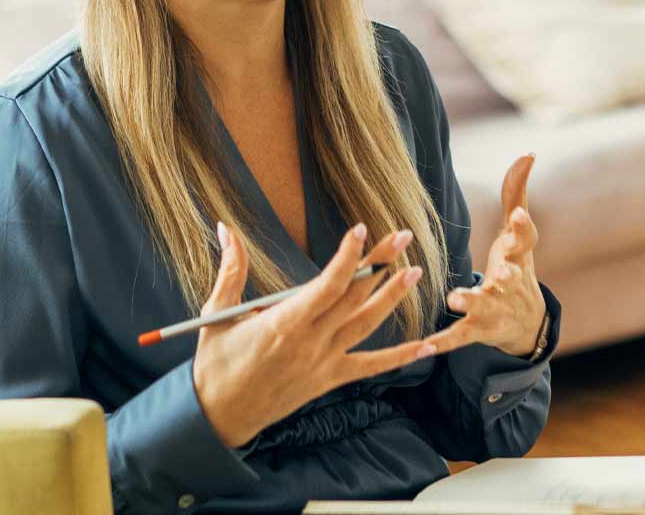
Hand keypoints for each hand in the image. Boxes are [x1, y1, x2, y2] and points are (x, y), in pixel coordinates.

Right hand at [191, 221, 433, 448]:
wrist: (220, 417)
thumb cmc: (216, 364)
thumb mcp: (218, 314)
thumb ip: (230, 269)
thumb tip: (224, 227)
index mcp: (284, 323)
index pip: (327, 285)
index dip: (348, 257)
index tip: (361, 230)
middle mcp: (310, 342)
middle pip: (353, 297)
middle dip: (381, 264)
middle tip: (403, 237)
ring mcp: (323, 362)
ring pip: (366, 325)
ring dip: (392, 297)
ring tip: (415, 271)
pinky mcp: (329, 380)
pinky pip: (371, 367)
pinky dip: (401, 356)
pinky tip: (428, 346)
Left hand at [422, 153, 546, 359]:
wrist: (526, 325)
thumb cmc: (516, 266)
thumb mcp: (518, 233)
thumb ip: (517, 192)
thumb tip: (529, 152)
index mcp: (517, 257)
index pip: (525, 241)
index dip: (523, 228)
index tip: (519, 216)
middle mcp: (510, 284)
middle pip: (511, 278)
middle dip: (507, 275)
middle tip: (500, 273)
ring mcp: (494, 309)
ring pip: (482, 306)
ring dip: (470, 301)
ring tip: (455, 297)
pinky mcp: (477, 330)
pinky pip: (459, 336)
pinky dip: (444, 341)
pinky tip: (426, 346)